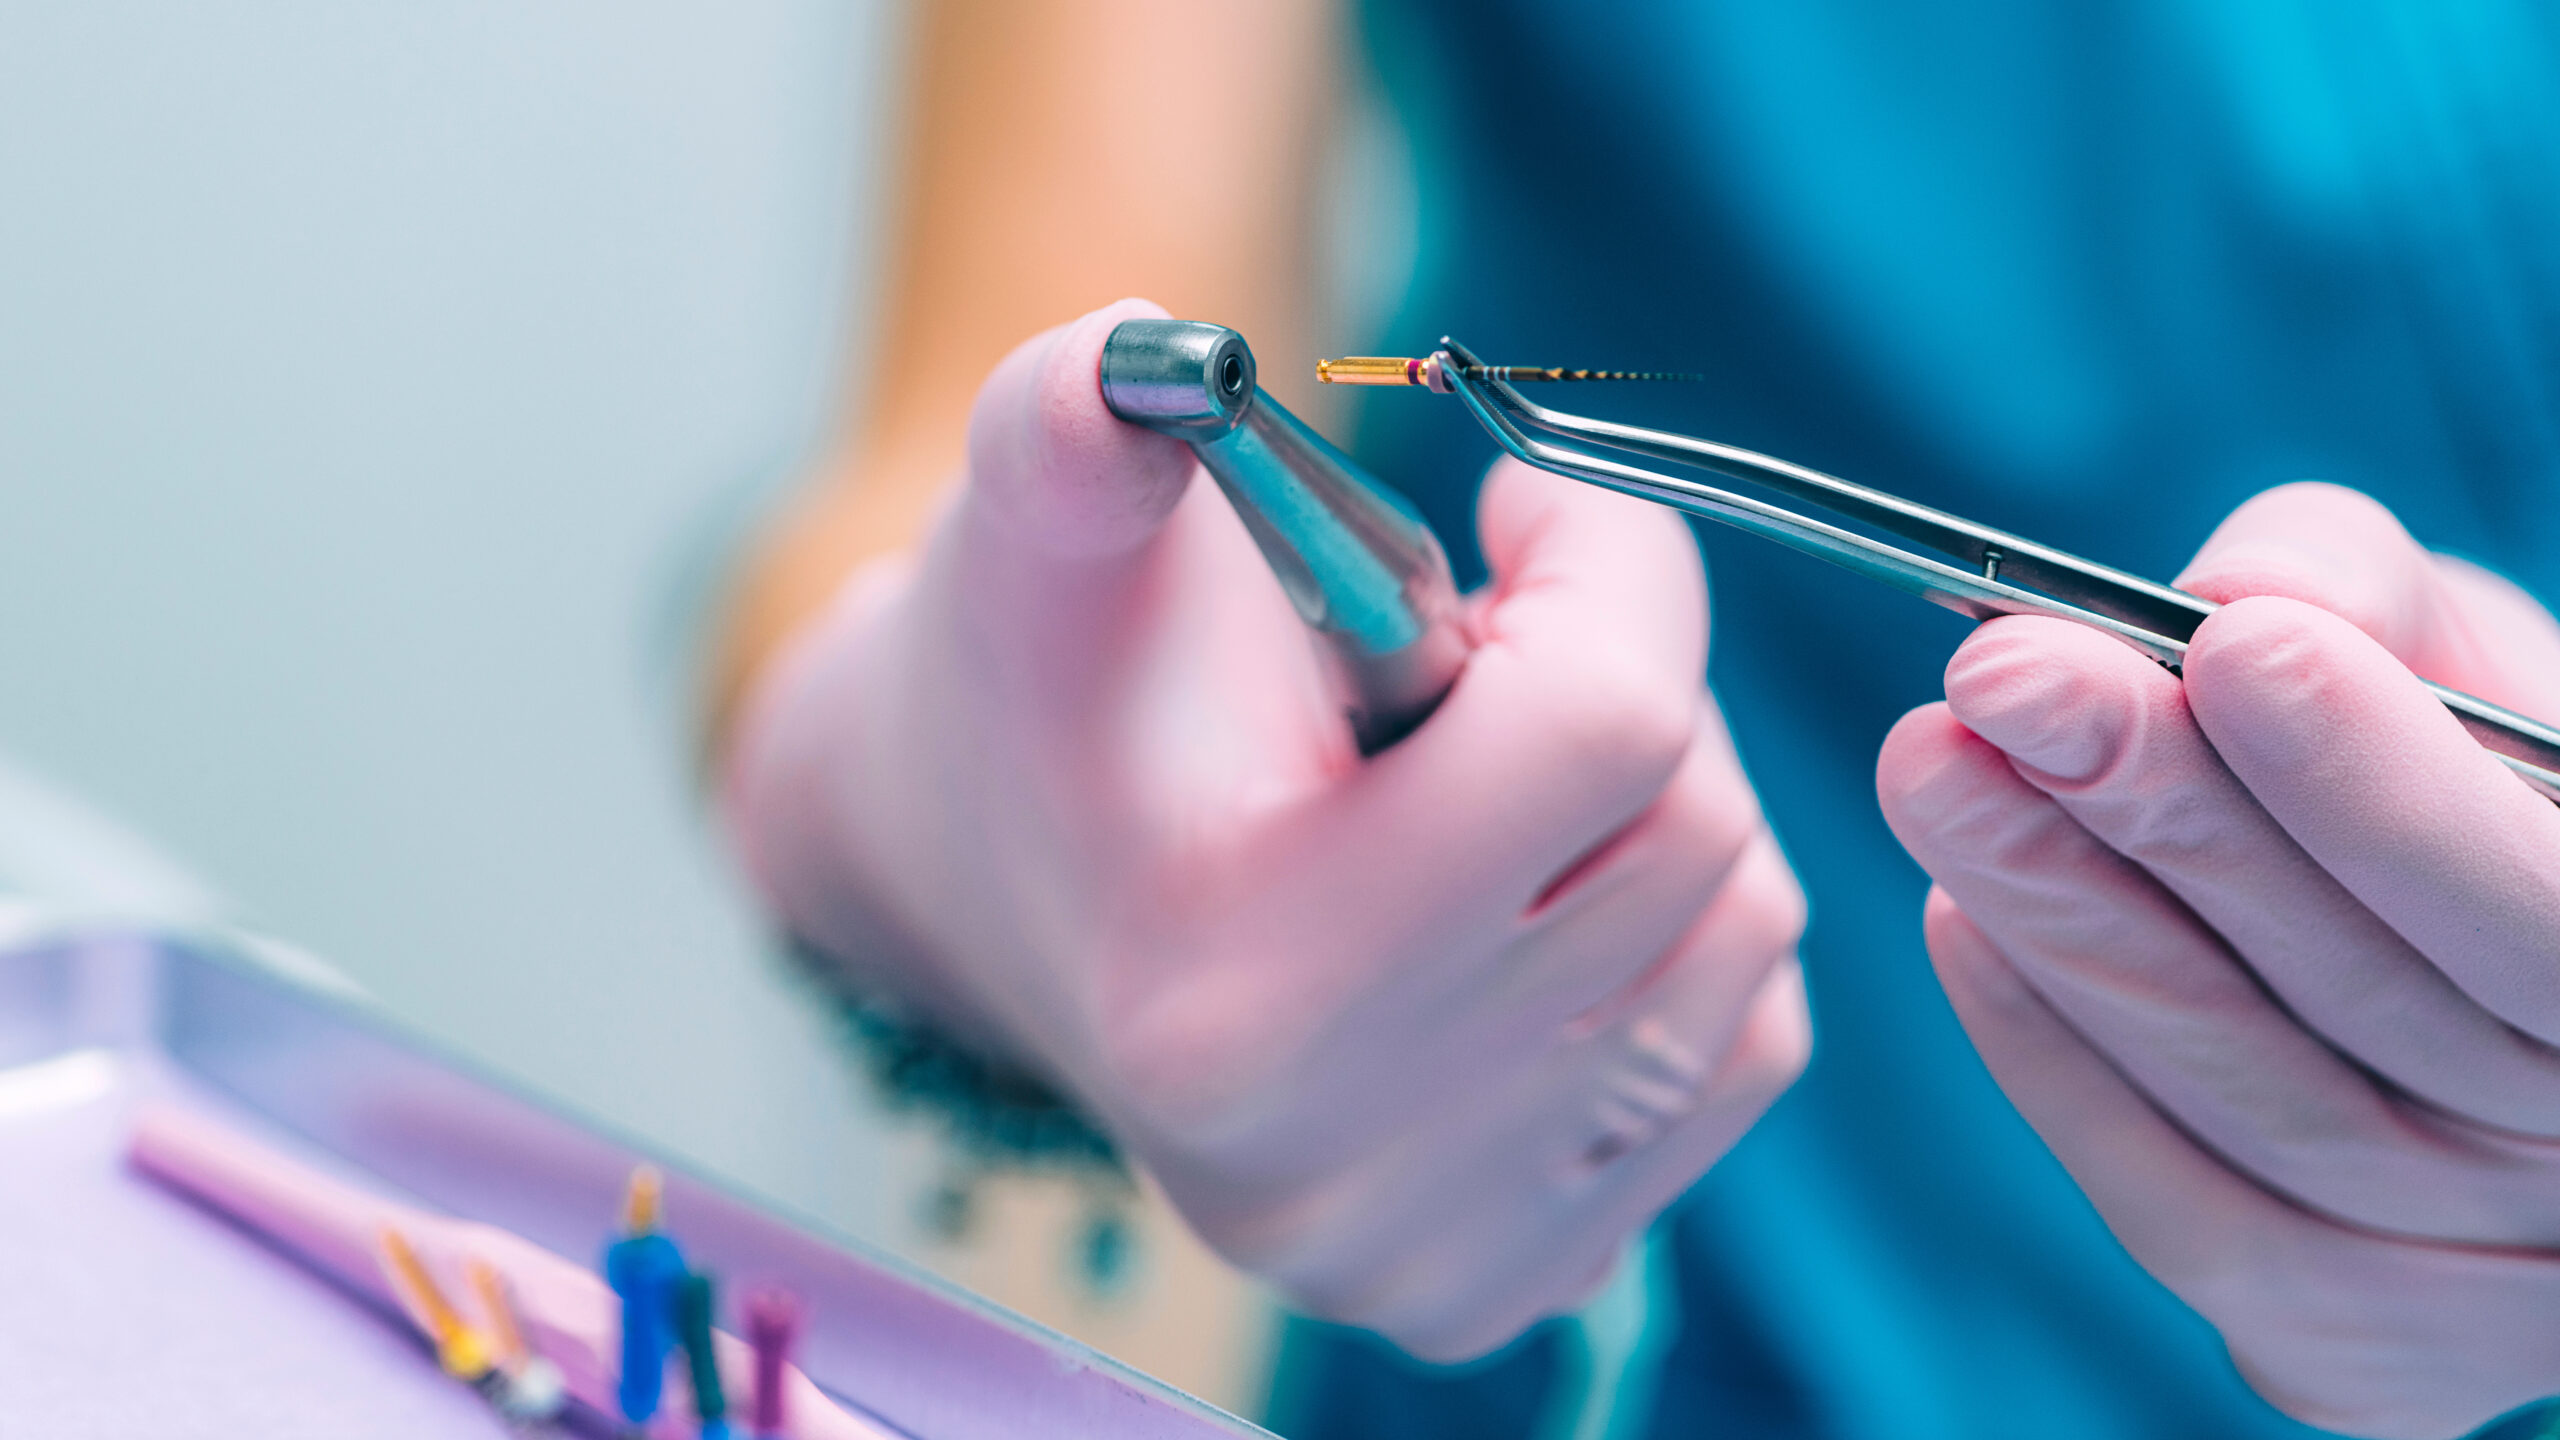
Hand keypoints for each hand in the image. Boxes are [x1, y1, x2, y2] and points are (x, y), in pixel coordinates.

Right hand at [722, 300, 1808, 1359]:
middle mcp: (1328, 1169)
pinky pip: (1745, 1041)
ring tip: (1481, 777)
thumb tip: (1147, 358)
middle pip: (1690, 833)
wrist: (1002, 880)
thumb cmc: (1048, 682)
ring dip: (1658, 803)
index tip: (1523, 511)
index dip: (1603, 559)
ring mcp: (1424, 1250)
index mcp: (1225, 991)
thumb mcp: (1038, 525)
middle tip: (1478, 652)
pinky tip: (1522, 897)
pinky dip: (1676, 930)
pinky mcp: (1504, 1282)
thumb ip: (1081, 421)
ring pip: (1742, 934)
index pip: (1602, 728)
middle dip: (1622, 679)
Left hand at [1878, 482, 2559, 1437]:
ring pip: (2258, 1106)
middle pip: (2375, 1007)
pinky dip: (2058, 1060)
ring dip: (2071, 926)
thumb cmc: (2475, 778)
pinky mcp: (2352, 1341)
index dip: (2378, 790)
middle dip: (2168, 823)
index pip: (2541, 915)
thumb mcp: (2462, 664)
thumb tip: (2237, 588)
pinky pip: (2182, 1208)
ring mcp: (2491, 1293)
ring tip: (1937, 769)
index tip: (2221, 647)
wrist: (2483, 971)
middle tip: (1999, 684)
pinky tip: (1964, 918)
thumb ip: (2368, 602)